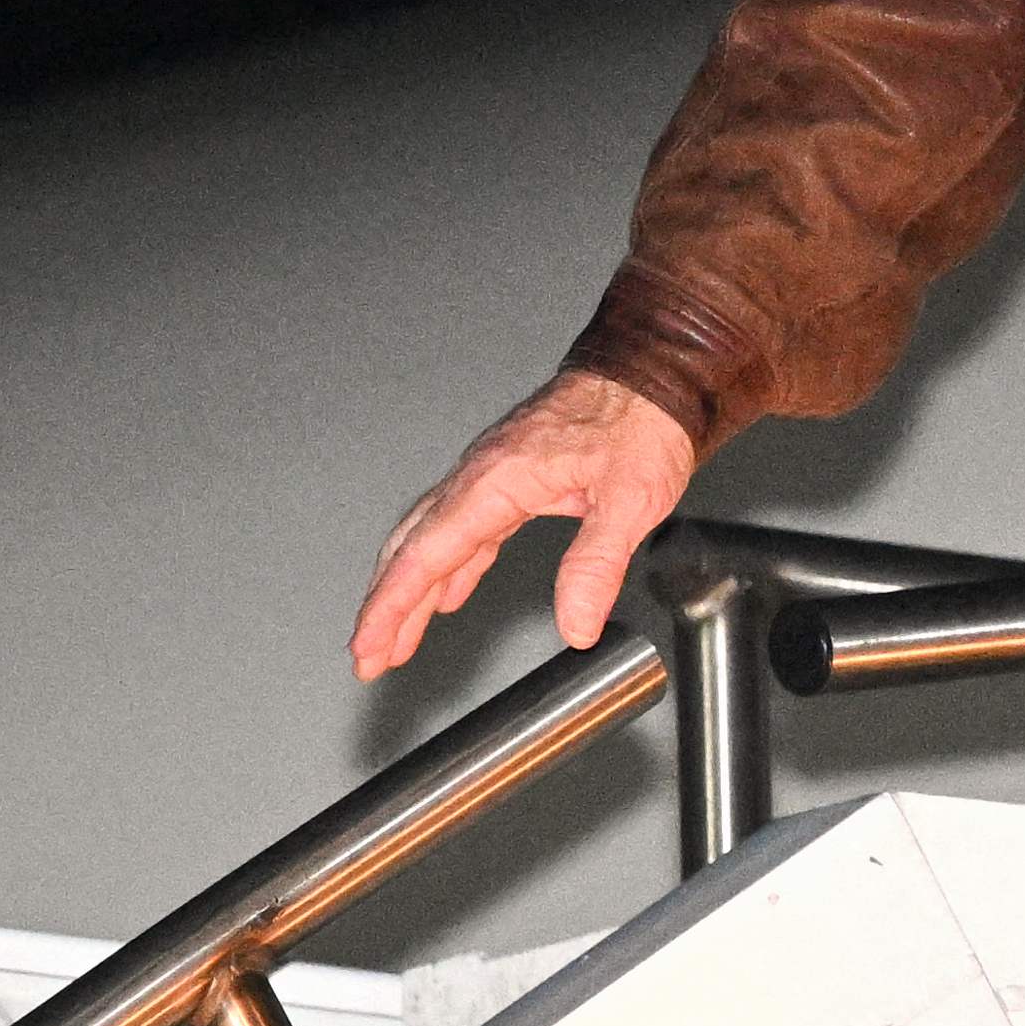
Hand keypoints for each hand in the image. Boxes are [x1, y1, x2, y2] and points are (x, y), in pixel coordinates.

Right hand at [349, 371, 699, 680]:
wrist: (656, 369)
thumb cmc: (643, 417)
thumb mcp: (631, 497)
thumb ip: (596, 564)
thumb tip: (576, 625)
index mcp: (498, 477)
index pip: (427, 553)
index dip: (393, 605)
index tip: (369, 646)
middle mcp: (484, 473)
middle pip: (415, 547)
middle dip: (387, 606)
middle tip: (368, 656)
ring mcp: (495, 472)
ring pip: (436, 538)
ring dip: (413, 590)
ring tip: (396, 639)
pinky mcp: (515, 476)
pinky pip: (467, 528)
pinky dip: (451, 567)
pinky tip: (450, 594)